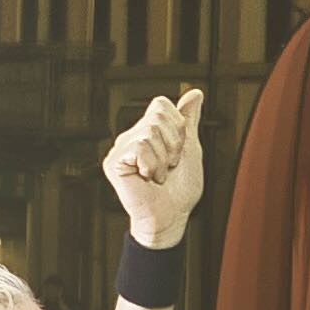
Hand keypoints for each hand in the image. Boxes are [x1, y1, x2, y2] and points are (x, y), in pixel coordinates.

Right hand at [102, 87, 207, 245]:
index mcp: (148, 130)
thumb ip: (189, 120)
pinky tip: (146, 178)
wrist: (171, 216)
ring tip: (158, 174)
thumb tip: (195, 93)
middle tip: (168, 165)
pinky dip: (151, 165)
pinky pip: (139, 147)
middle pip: (156, 116)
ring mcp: (121, 148)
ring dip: (163, 159)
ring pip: (149, 132)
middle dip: (173, 143)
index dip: (177, 127)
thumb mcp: (190, 148)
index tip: (177, 151)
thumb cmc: (180, 188)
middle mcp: (132, 136)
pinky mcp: (114, 161)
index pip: (161, 105)